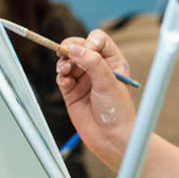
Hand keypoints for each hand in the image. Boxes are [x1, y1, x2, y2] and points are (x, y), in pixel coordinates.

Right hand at [54, 29, 136, 164]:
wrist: (111, 138)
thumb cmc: (117, 111)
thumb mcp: (108, 82)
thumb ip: (92, 62)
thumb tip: (73, 48)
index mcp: (113, 61)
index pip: (98, 40)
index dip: (90, 41)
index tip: (87, 51)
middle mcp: (97, 68)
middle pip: (79, 47)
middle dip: (70, 48)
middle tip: (65, 53)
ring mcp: (84, 79)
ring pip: (67, 60)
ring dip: (63, 62)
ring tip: (64, 70)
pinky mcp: (71, 91)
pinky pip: (61, 77)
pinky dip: (60, 76)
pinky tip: (65, 82)